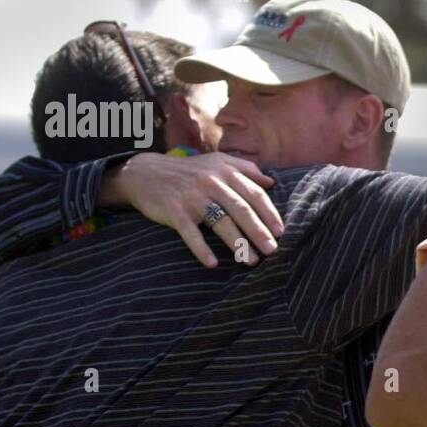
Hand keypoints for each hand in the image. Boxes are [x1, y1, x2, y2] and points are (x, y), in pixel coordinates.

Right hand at [101, 152, 283, 267]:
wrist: (145, 172)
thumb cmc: (188, 171)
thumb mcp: (217, 162)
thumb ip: (245, 169)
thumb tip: (271, 182)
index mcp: (225, 172)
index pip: (254, 194)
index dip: (269, 214)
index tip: (281, 232)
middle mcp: (212, 183)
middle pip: (241, 210)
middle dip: (259, 231)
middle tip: (272, 250)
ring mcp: (193, 197)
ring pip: (221, 222)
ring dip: (238, 243)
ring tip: (251, 261)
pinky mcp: (175, 211)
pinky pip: (191, 233)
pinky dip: (201, 249)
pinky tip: (213, 264)